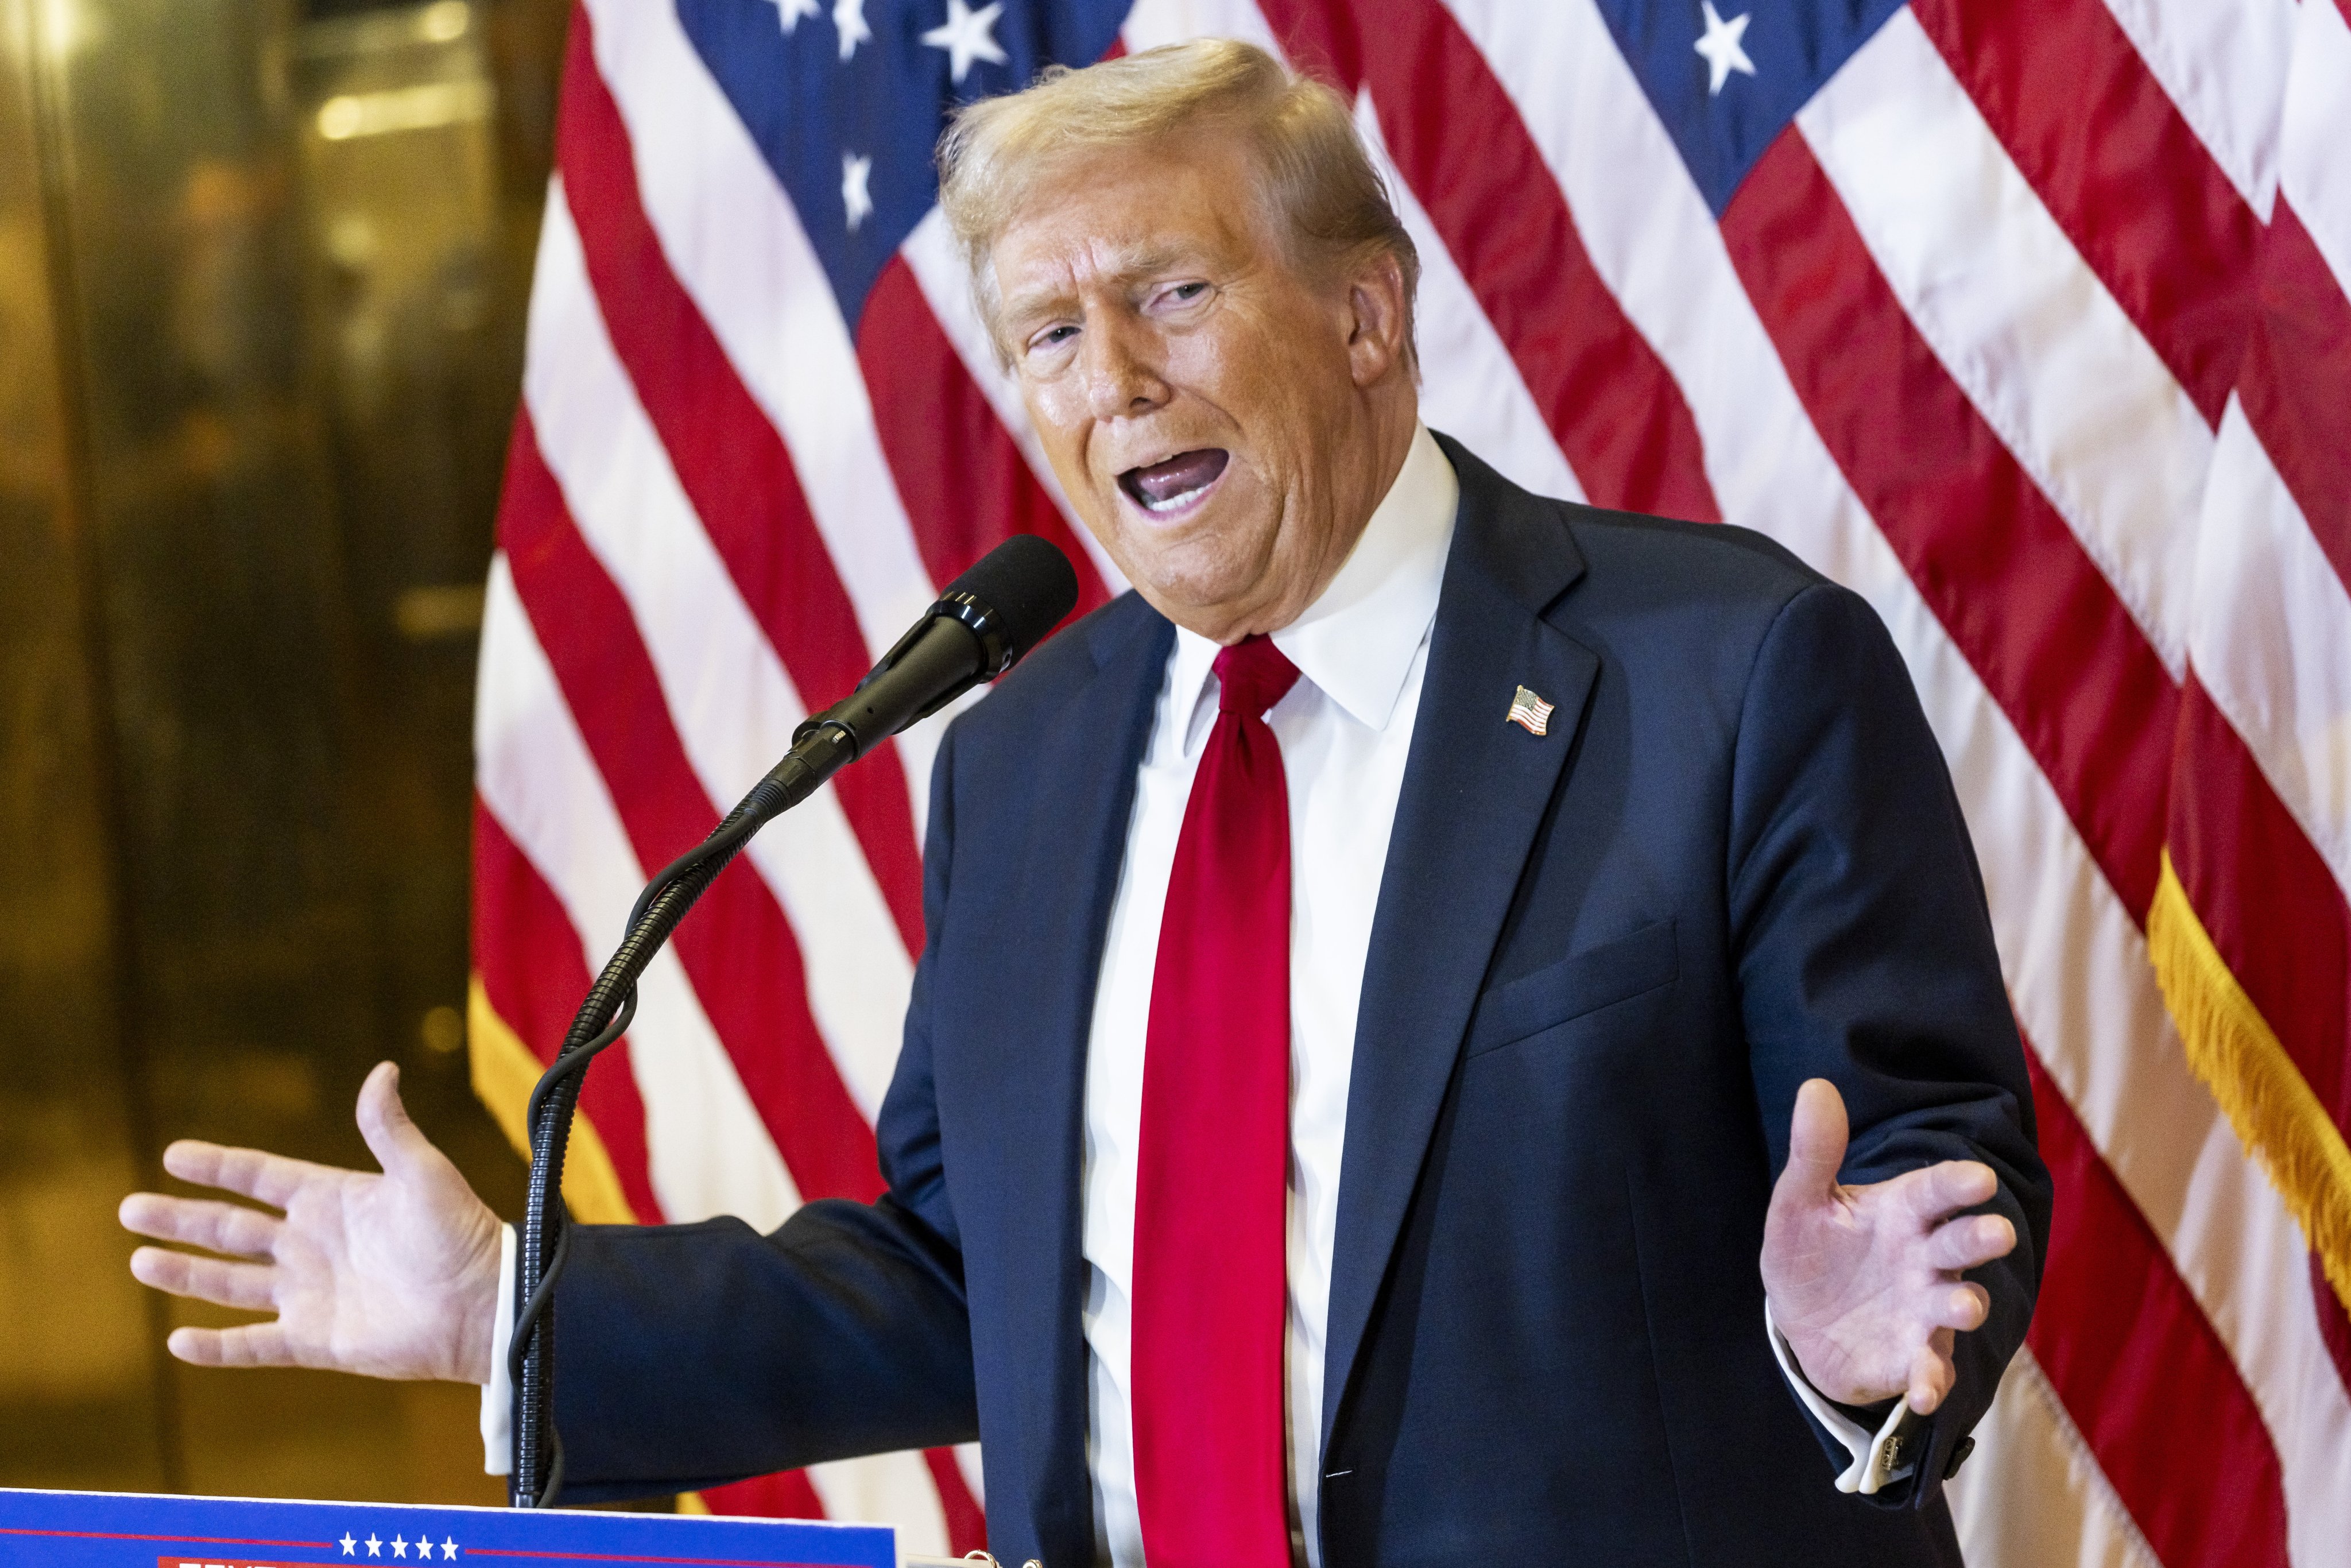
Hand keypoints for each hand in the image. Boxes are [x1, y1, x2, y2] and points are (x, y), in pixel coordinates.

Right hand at [119, 1061, 503, 1383]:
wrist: (483, 1303)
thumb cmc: (460, 1233)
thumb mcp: (422, 1172)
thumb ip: (390, 1128)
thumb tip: (382, 1070)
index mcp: (333, 1200)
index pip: (261, 1178)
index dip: (218, 1166)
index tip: (173, 1155)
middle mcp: (313, 1245)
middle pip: (232, 1229)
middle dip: (182, 1218)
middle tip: (130, 1209)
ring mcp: (311, 1294)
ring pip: (232, 1283)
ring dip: (186, 1273)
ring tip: (139, 1260)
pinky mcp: (316, 1341)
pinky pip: (255, 1345)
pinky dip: (218, 1347)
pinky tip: (178, 1343)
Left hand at [1760, 1078, 2016, 1414]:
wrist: (1802, 1320)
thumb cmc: (1812, 1250)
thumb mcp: (1800, 1202)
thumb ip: (1814, 1152)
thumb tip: (1814, 1087)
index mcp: (1902, 1211)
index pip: (1935, 1190)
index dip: (1957, 1184)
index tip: (1978, 1178)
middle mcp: (1925, 1258)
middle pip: (1959, 1244)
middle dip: (1978, 1238)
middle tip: (1995, 1231)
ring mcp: (1925, 1309)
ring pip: (1958, 1304)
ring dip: (1964, 1305)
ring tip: (1963, 1306)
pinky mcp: (1914, 1356)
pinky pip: (1929, 1369)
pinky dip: (1930, 1380)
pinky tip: (1923, 1390)